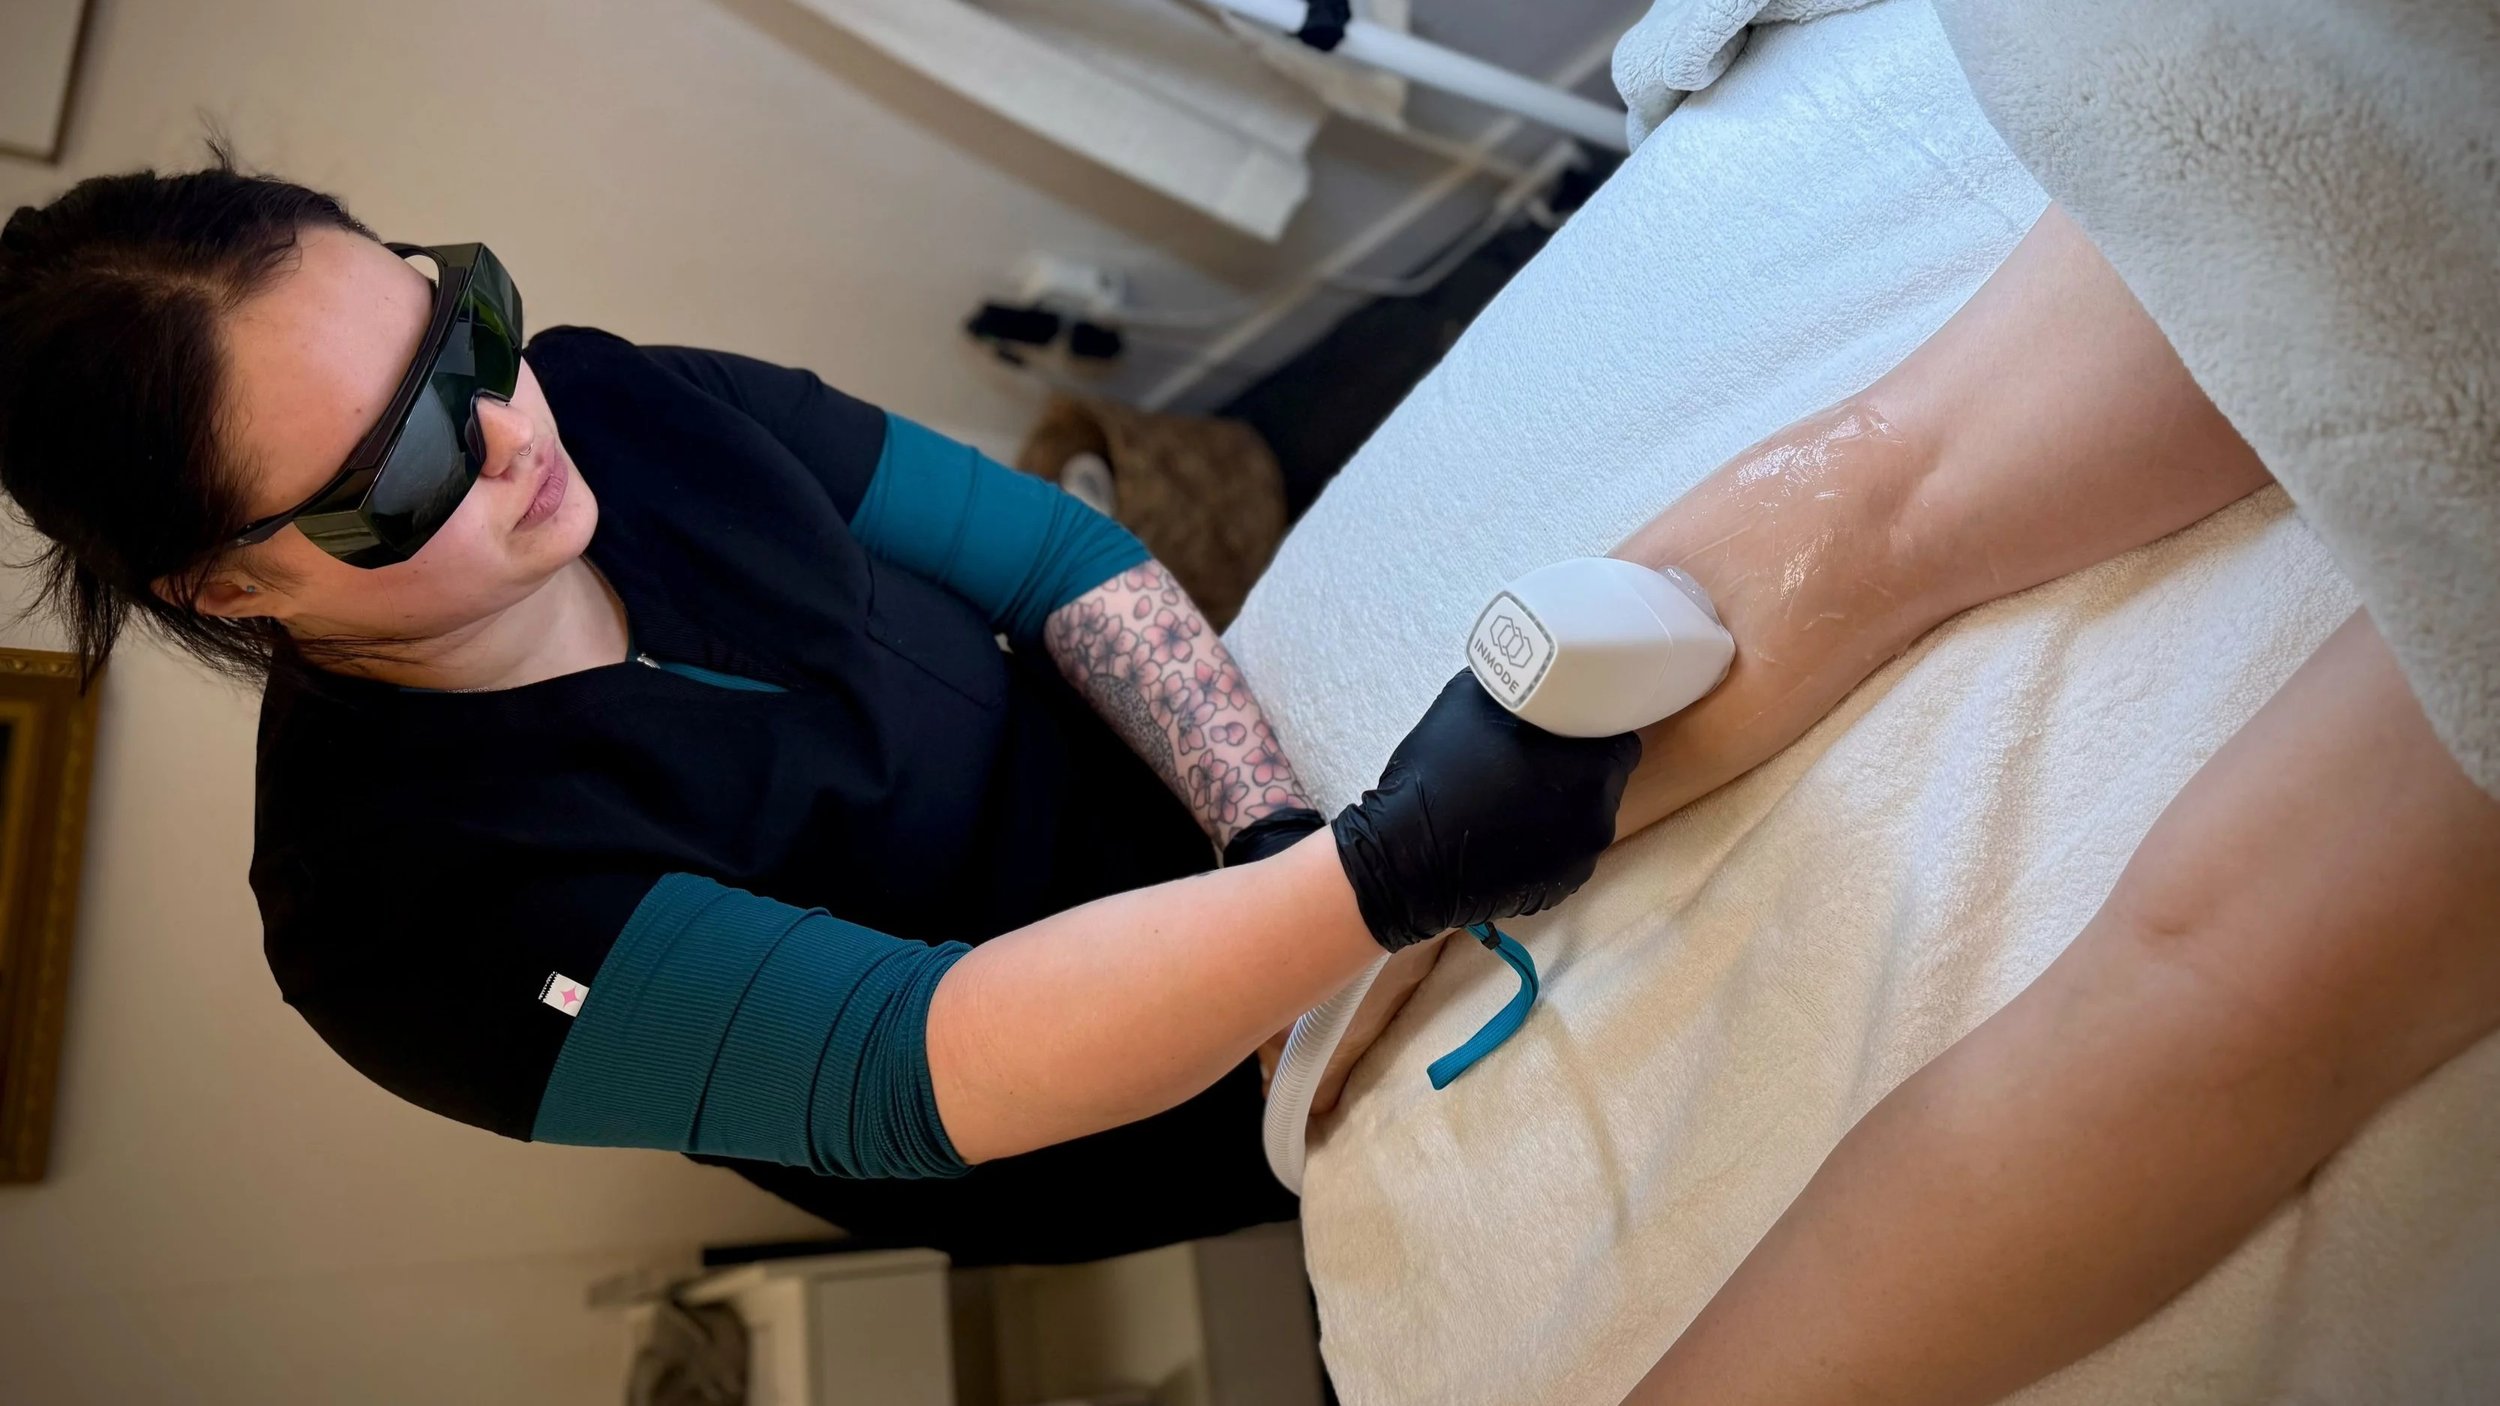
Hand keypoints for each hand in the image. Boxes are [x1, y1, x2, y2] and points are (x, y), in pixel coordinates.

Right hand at [1333, 671, 1640, 949]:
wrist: (1401, 862)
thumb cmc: (1436, 777)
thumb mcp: (1468, 702)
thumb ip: (1515, 687)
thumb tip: (1529, 677)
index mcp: (1590, 772)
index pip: (1621, 741)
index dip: (1596, 728)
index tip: (1569, 723)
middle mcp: (1597, 820)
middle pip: (1605, 781)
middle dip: (1580, 767)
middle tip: (1539, 756)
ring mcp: (1579, 863)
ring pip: (1585, 817)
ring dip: (1564, 803)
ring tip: (1519, 795)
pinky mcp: (1558, 891)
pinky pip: (1565, 852)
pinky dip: (1548, 839)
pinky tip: (1510, 831)